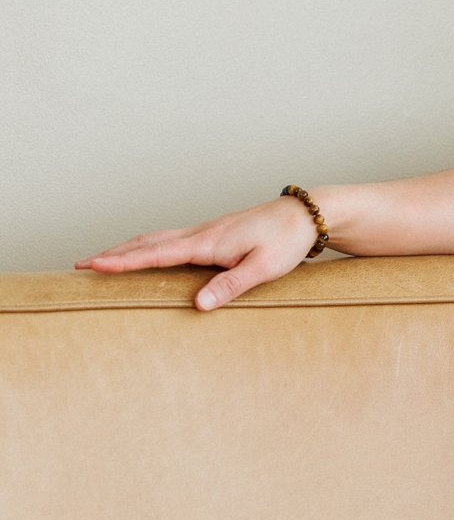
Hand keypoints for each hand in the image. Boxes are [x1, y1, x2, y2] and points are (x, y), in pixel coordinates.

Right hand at [74, 197, 320, 309]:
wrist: (307, 213)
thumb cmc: (287, 241)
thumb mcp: (263, 268)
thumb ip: (230, 286)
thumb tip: (197, 306)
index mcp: (208, 243)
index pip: (156, 253)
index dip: (122, 262)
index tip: (91, 265)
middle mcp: (201, 234)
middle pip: (147, 242)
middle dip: (113, 254)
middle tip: (80, 265)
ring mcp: (206, 231)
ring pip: (157, 237)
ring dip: (128, 247)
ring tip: (103, 258)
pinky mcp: (214, 233)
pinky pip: (172, 239)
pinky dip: (148, 244)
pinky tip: (147, 251)